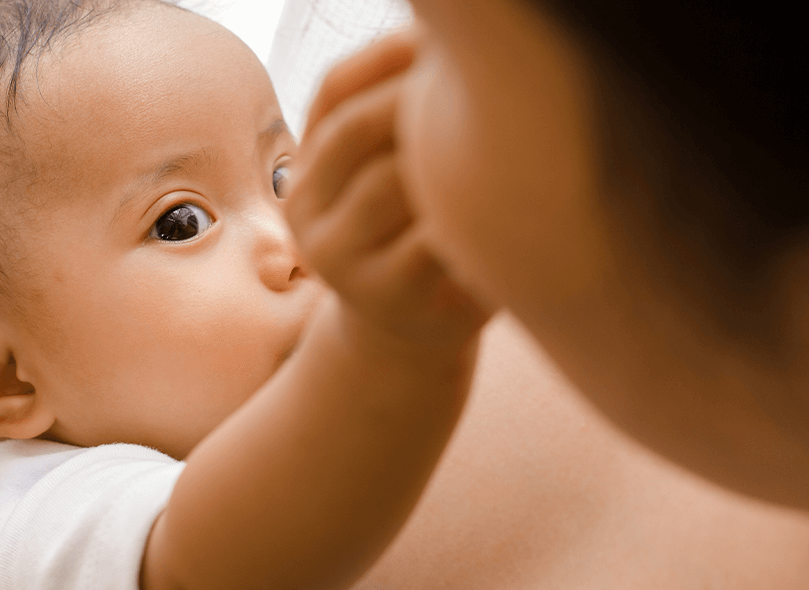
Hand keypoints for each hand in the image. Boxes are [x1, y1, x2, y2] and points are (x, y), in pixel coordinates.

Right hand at [286, 30, 491, 348]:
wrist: (411, 336)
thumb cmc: (414, 234)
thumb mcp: (386, 174)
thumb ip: (393, 114)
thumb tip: (440, 34)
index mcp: (305, 173)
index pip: (335, 89)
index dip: (391, 56)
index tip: (447, 47)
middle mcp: (307, 216)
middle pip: (353, 130)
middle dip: (416, 97)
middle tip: (483, 85)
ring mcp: (342, 263)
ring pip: (390, 181)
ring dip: (442, 154)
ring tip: (499, 137)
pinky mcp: (391, 298)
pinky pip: (431, 237)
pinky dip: (465, 211)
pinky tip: (502, 195)